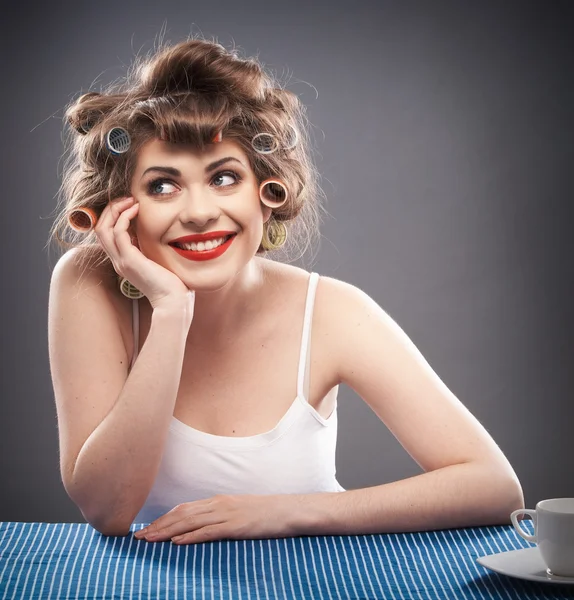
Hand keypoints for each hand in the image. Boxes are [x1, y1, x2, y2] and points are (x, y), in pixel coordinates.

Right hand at [94, 196, 194, 312]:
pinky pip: (118, 232)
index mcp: (123, 261)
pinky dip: (124, 217)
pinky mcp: (130, 260)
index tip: (130, 205)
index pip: (107, 234)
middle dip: (111, 209)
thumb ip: (151, 249)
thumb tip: (155, 233)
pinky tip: (137, 210)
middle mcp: (118, 261)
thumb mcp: (157, 262)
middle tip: (128, 198)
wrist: (173, 302)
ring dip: (115, 210)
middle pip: (100, 228)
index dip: (114, 216)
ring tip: (130, 200)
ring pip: (103, 228)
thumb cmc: (172, 284)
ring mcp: (121, 261)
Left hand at [133, 494, 300, 544]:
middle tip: (138, 537)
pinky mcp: (236, 526)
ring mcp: (227, 514)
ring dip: (167, 531)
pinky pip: (208, 531)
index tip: (147, 529)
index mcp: (218, 501)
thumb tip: (202, 528)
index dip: (163, 518)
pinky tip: (177, 543)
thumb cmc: (266, 513)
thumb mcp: (239, 511)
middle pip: (181, 514)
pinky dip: (190, 537)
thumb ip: (221, 516)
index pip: (184, 508)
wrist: (288, 510)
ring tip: (149, 540)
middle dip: (158, 526)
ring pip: (190, 522)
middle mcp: (218, 504)